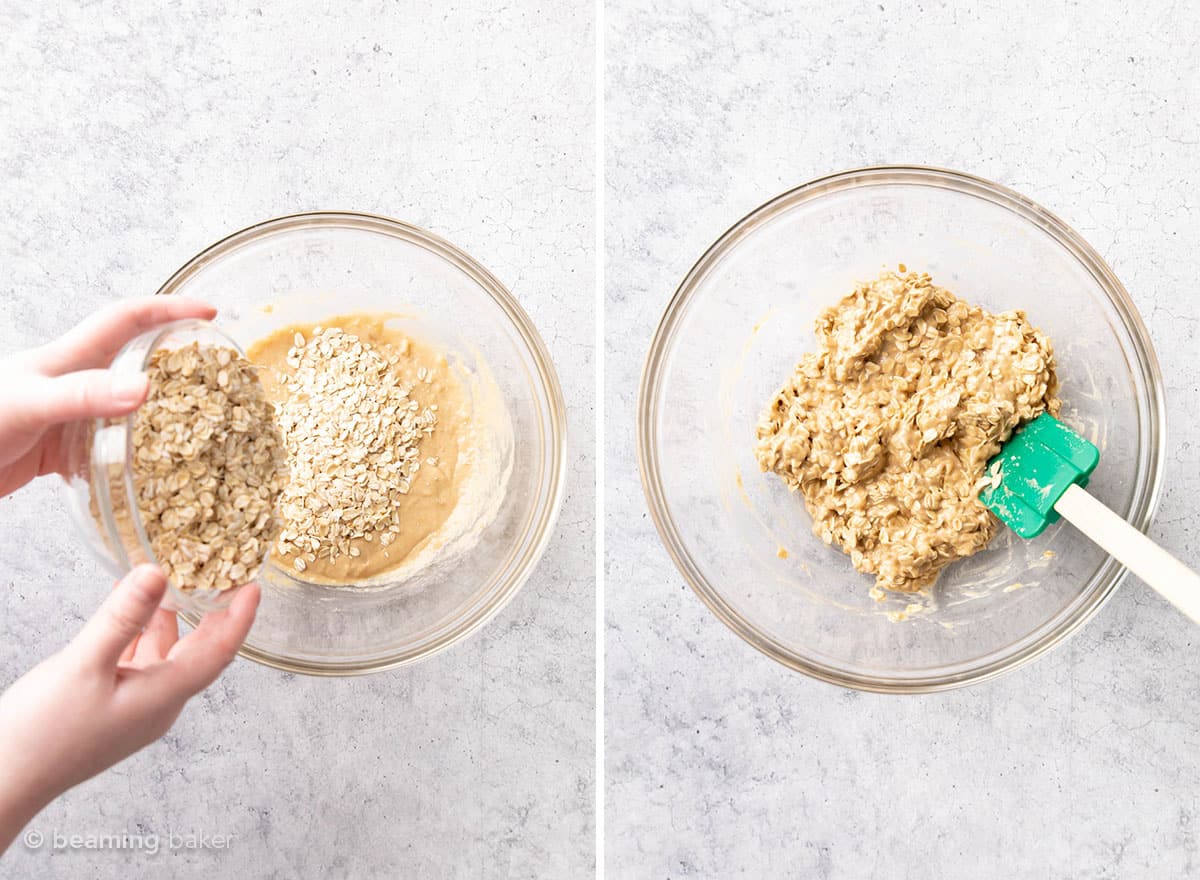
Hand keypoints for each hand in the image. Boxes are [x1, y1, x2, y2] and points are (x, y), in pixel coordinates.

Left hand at [0, 296, 216, 497]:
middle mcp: (73, 382)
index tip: (208, 310)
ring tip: (199, 425)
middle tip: (216, 370)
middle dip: (176, 357)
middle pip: (134, 358)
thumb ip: (83, 396)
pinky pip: (108, 448)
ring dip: (161, 412)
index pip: (127, 319)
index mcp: (68, 359)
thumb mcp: (31, 404)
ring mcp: (68, 416)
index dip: (168, 308)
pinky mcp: (60, 450)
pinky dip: (133, 457)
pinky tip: (149, 474)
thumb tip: (142, 389)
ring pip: (126, 407)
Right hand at [0, 565, 259, 851]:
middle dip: (211, 613)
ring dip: (169, 619)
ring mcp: (134, 709)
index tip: (253, 585)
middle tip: (220, 575)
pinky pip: (138, 664)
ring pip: (164, 655)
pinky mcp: (111, 708)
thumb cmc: (40, 736)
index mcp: (163, 698)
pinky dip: (139, 634)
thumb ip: (122, 618)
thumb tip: (158, 573)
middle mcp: (157, 705)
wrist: (2, 783)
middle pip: (197, 652)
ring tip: (169, 579)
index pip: (218, 652)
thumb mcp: (83, 666)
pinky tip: (126, 611)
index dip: (240, 618)